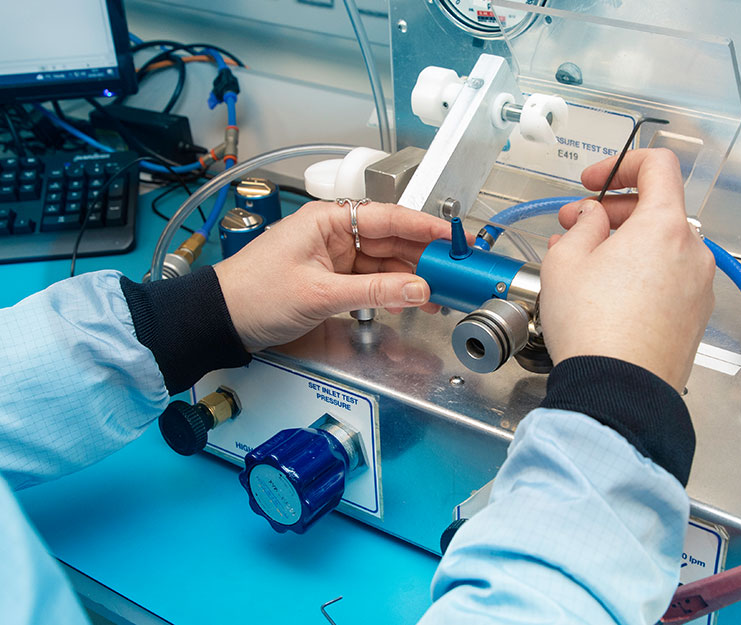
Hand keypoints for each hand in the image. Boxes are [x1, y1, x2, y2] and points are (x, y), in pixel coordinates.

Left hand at [215, 200, 450, 351]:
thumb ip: (375, 292)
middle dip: (424, 257)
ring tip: (440, 293)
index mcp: (327, 220)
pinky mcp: (333, 279)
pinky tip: (413, 300)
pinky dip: (393, 291)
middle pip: (391, 240)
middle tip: (455, 272)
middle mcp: (334, 233)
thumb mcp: (320, 294)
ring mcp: (335, 257)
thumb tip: (418, 289)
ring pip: (385, 263)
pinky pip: (372, 281)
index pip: (388, 217)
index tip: (454, 238)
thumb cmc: (255, 294)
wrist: (221, 320)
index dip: (425, 227)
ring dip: (412, 278)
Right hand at [540, 149, 714, 390]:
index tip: (594, 181)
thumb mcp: (566, 262)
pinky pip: (669, 278)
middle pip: (659, 208)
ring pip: (663, 246)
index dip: (621, 164)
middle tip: (577, 225)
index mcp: (664, 226)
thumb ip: (582, 225)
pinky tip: (608, 292)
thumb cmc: (595, 329)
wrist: (619, 390)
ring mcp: (698, 286)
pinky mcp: (694, 316)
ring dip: (626, 244)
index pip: (658, 166)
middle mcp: (692, 252)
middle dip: (614, 210)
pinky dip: (642, 273)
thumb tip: (592, 218)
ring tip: (586, 264)